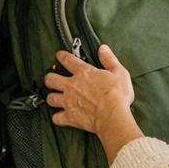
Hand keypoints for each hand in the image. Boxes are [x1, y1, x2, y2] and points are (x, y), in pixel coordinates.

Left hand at [45, 46, 141, 163]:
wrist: (112, 115)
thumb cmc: (116, 96)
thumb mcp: (119, 72)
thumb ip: (109, 59)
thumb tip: (103, 49)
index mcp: (84, 73)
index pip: (68, 60)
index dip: (61, 56)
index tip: (59, 55)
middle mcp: (72, 86)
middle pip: (51, 79)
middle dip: (49, 78)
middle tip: (51, 78)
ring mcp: (68, 101)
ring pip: (50, 98)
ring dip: (51, 97)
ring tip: (53, 97)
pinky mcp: (69, 117)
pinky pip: (57, 118)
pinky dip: (57, 118)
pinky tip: (59, 117)